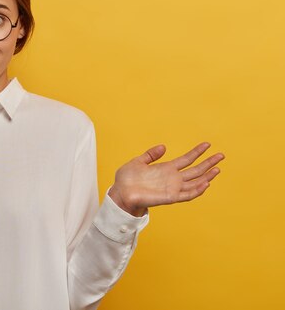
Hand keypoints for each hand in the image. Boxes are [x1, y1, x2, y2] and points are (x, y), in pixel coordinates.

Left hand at [108, 142, 223, 216]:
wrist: (120, 193)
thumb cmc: (127, 179)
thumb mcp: (138, 161)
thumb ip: (151, 154)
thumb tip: (164, 146)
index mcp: (166, 169)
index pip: (186, 159)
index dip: (197, 152)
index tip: (207, 144)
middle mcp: (172, 178)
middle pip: (195, 170)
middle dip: (208, 163)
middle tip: (221, 155)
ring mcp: (172, 188)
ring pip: (195, 182)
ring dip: (207, 176)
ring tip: (218, 168)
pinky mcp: (170, 197)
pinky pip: (187, 194)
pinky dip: (197, 190)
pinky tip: (206, 183)